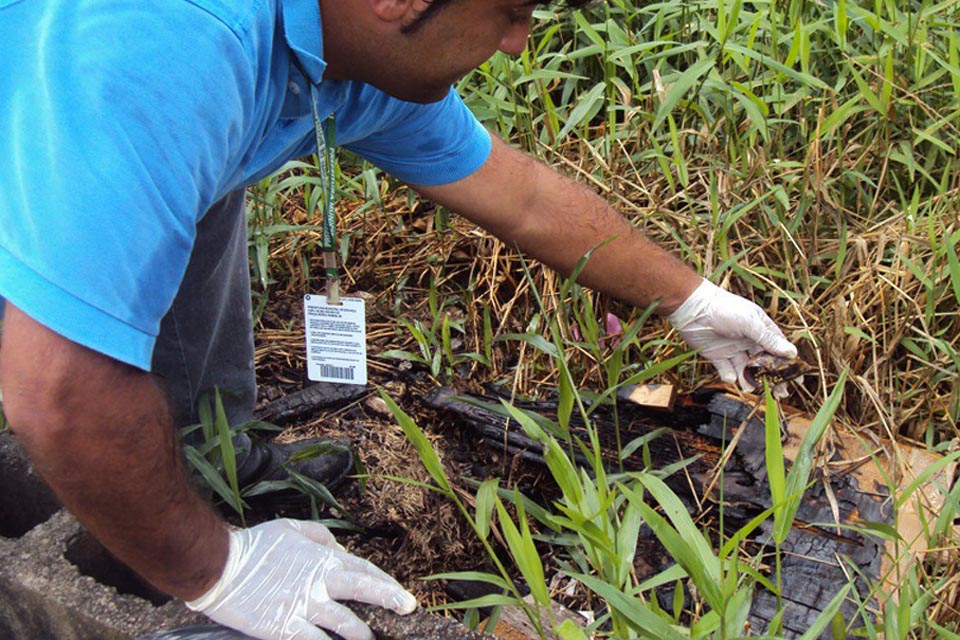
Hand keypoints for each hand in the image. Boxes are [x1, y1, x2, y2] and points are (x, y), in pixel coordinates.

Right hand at [186, 519, 416, 639]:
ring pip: (345, 623)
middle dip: (390, 599)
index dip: (385, 582)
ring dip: (362, 633)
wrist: (220, 566)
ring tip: (371, 639)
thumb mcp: (292, 528)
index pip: (364, 570)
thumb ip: (321, 537)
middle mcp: (320, 582)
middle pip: (364, 590)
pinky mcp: (286, 628)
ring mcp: (305, 606)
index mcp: (323, 558)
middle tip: (410, 608)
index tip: (402, 592)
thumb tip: (340, 550)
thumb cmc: (254, 545)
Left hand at [668, 278, 796, 395]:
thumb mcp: (749, 324)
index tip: (797, 378)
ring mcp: (733, 348)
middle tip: (780, 392)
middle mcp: (748, 340)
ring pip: (746, 369)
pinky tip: (731, 377)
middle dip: (771, 377)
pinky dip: (729, 376)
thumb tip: (792, 353)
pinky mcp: (717, 355)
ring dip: (749, 380)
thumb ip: (768, 340)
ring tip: (750, 388)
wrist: (693, 309)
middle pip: (764, 362)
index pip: (778, 348)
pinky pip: (726, 370)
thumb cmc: (724, 310)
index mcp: (760, 329)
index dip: (787, 363)